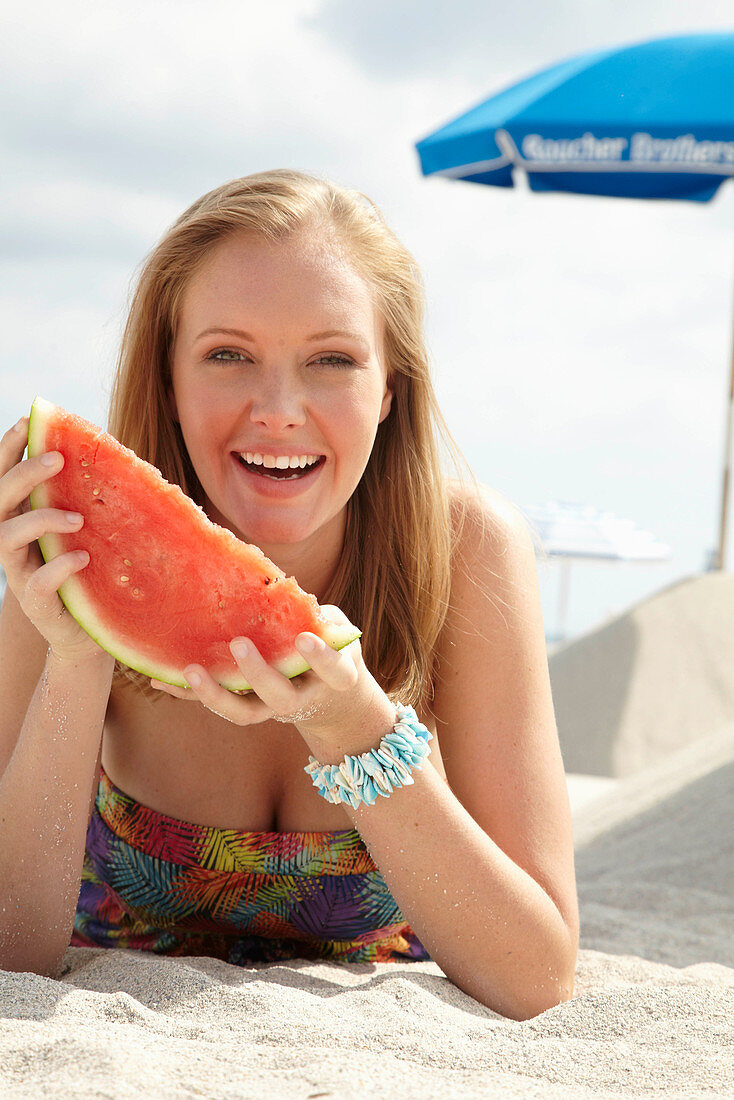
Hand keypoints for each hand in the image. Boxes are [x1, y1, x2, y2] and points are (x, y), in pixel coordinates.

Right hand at [0, 418, 108, 664]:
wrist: (92, 630)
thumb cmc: (92, 571)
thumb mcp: (91, 529)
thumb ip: (90, 498)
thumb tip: (116, 453)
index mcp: (22, 518)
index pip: (6, 477)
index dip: (10, 449)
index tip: (26, 420)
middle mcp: (13, 542)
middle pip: (1, 500)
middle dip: (24, 474)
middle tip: (57, 459)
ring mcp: (20, 573)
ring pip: (7, 538)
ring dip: (41, 520)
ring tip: (77, 519)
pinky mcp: (37, 604)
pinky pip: (38, 582)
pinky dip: (59, 567)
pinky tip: (82, 556)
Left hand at [150, 605, 387, 747]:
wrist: (330, 701)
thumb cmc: (328, 651)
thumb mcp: (333, 631)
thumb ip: (316, 615)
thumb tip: (278, 587)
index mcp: (333, 676)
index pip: (334, 671)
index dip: (321, 658)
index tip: (304, 638)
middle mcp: (301, 697)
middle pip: (281, 696)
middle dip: (259, 673)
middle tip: (239, 644)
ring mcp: (272, 708)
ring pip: (245, 713)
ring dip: (216, 694)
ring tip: (190, 670)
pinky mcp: (247, 709)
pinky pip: (218, 706)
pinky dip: (188, 694)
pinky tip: (159, 680)